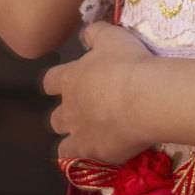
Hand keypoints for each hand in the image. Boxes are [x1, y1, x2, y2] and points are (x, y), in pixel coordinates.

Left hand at [41, 21, 159, 163]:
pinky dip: (89, 158)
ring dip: (74, 140)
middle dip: (67, 116)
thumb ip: (95, 33)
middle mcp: (69, 109)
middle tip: (90, 111)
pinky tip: (105, 153)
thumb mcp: (112, 37)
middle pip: (56, 118)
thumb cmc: (128, 63)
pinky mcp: (94, 154)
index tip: (71, 81)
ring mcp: (79, 134)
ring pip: (63, 145)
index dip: (58, 82)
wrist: (145, 98)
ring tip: (94, 138)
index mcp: (70, 79)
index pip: (50, 82)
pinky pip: (81, 161)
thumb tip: (85, 34)